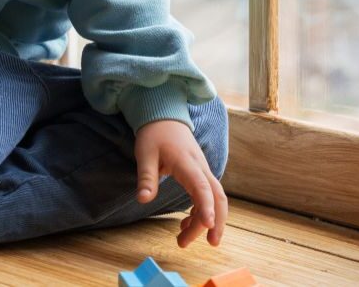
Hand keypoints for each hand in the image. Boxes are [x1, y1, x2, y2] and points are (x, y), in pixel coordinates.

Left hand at [135, 119, 226, 247]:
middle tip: (209, 244)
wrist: (164, 116)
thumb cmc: (154, 134)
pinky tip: (185, 223)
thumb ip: (146, 177)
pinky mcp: (199, 173)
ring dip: (206, 220)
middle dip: (216, 221)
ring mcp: (202, 170)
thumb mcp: (144, 153)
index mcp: (187, 162)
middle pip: (217, 196)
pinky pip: (206, 195)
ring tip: (184, 239)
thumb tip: (142, 200)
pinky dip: (200, 211)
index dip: (206, 207)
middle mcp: (200, 167)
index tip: (209, 226)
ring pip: (214, 198)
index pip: (202, 187)